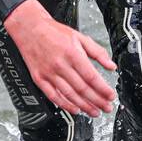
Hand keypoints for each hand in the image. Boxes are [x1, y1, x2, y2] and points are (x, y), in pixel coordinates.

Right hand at [4, 0, 116, 116]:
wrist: (30, 28)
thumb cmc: (54, 32)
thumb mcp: (79, 37)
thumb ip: (98, 52)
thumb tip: (111, 65)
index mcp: (72, 54)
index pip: (92, 77)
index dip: (103, 89)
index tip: (111, 96)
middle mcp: (61, 65)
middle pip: (82, 89)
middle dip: (97, 101)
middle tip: (106, 107)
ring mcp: (49, 73)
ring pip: (70, 95)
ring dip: (84, 106)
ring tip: (94, 111)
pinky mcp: (39, 78)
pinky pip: (53, 96)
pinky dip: (65, 105)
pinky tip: (75, 109)